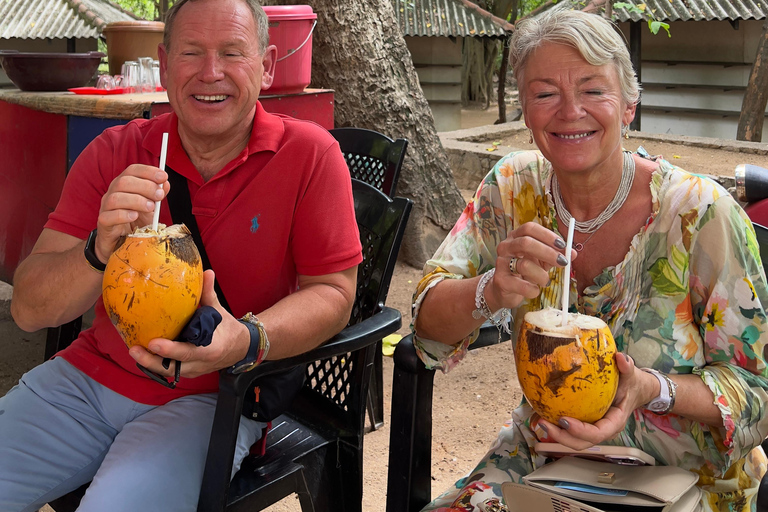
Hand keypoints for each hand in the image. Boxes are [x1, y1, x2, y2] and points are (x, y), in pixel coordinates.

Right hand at [93, 165, 169, 262]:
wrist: (120, 243)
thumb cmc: (135, 223)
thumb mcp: (150, 208)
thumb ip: (157, 196)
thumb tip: (165, 183)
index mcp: (124, 185)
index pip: (132, 170)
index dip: (148, 171)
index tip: (163, 176)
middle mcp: (112, 193)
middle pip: (124, 182)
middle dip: (145, 186)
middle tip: (159, 196)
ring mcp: (106, 207)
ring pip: (116, 198)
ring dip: (136, 201)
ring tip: (150, 207)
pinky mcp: (103, 223)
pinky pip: (109, 216)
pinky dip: (123, 215)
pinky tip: (135, 216)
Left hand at [128, 270, 249, 378]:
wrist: (239, 349)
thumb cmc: (228, 329)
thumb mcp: (219, 312)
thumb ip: (209, 294)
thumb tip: (207, 272)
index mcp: (210, 348)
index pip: (188, 352)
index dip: (170, 350)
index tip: (154, 342)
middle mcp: (200, 363)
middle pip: (172, 368)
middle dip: (151, 361)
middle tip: (134, 349)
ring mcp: (193, 370)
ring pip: (168, 372)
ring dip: (149, 363)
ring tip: (134, 350)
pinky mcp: (187, 372)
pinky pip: (169, 371)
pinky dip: (156, 364)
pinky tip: (143, 353)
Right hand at [485, 222, 576, 311]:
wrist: (504, 290)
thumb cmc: (524, 271)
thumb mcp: (541, 260)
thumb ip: (555, 255)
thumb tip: (572, 253)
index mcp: (516, 237)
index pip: (530, 228)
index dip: (547, 235)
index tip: (562, 245)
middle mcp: (506, 246)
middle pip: (526, 242)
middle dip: (548, 253)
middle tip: (563, 262)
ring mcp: (501, 263)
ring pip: (524, 265)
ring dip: (541, 275)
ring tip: (545, 281)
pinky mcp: (500, 280)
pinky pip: (521, 285)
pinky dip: (533, 290)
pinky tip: (534, 291)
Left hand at [536, 353, 653, 449]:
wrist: (634, 390)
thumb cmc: (631, 384)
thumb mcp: (631, 375)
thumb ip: (627, 367)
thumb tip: (620, 357)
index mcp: (615, 421)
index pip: (598, 433)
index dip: (580, 431)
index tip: (564, 420)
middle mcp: (603, 429)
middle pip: (582, 442)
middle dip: (561, 437)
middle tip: (543, 422)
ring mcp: (593, 428)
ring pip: (573, 440)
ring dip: (555, 434)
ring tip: (537, 420)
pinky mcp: (584, 423)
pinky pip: (569, 430)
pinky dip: (555, 426)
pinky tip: (539, 414)